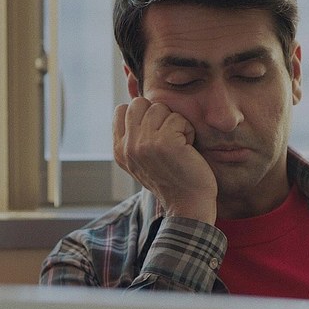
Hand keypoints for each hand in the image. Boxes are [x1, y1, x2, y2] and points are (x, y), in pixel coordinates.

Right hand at [113, 97, 217, 222]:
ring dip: (175, 123)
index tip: (156, 133)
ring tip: (179, 144)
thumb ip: (134, 137)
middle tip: (169, 136)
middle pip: (140, 103)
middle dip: (159, 114)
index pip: (121, 110)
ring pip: (160, 108)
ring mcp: (144, 144)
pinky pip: (178, 118)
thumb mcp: (143, 160)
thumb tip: (134, 103)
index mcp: (119, 151)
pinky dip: (188, 131)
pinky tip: (188, 149)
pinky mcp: (165, 143)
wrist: (189, 205)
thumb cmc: (172, 179)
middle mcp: (127, 147)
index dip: (143, 114)